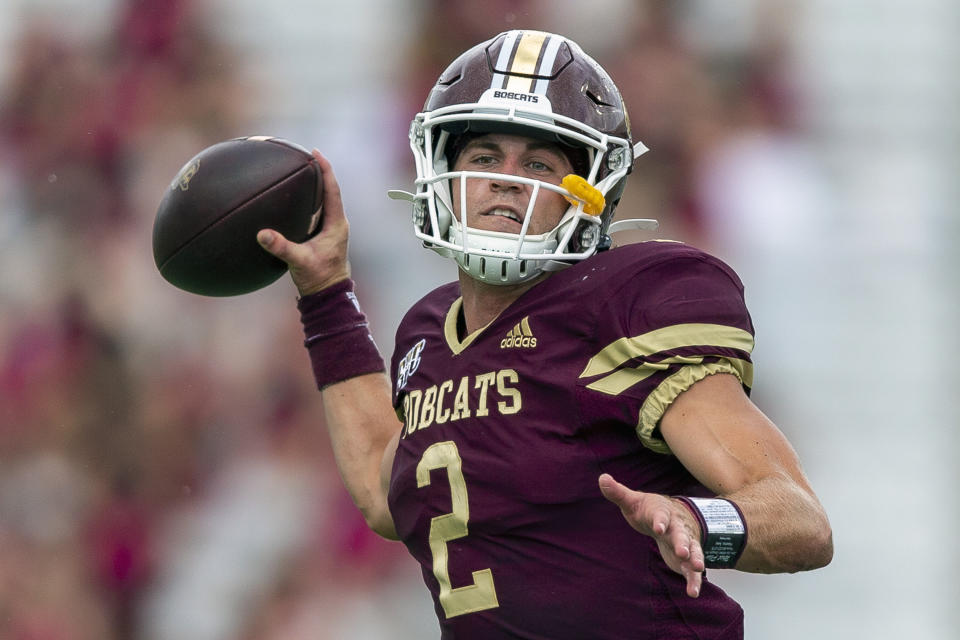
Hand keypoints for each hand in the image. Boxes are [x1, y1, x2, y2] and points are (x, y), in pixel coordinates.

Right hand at [257, 150, 350, 295]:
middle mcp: (336, 223)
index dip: (326, 169)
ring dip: (313, 186)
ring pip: (323, 201)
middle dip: (318, 172)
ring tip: (298, 171)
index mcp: (336, 224)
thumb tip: (262, 234)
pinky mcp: (322, 236)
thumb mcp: (299, 262)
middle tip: (304, 156)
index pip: (333, 190)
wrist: (328, 295)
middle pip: (329, 190)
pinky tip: (292, 198)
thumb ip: (281, 247)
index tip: (316, 153)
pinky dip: (306, 201)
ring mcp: (330, 229)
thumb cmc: (319, 278)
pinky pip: (316, 211)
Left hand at [598, 473, 704, 597]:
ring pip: (693, 550)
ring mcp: (685, 542)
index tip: (658, 528)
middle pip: (681, 534)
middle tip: (683, 552)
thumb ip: (618, 493)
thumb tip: (602, 478)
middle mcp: (677, 527)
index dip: (660, 521)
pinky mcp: (687, 559)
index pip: (661, 516)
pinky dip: (694, 580)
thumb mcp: (632, 501)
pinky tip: (693, 592)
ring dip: (695, 559)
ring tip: (696, 568)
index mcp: (662, 513)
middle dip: (682, 542)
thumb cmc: (647, 509)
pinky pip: (692, 570)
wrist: (671, 516)